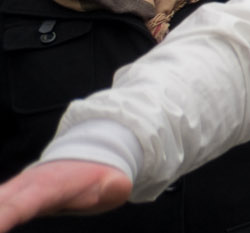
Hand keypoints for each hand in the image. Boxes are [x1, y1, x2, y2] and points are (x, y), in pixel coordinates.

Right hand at [0, 161, 132, 230]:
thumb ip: (114, 186)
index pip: (18, 205)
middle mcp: (20, 188)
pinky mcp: (6, 199)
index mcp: (45, 186)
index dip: (1, 216)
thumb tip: (117, 186)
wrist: (90, 154)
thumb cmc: (100, 176)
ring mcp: (10, 192)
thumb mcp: (114, 181)